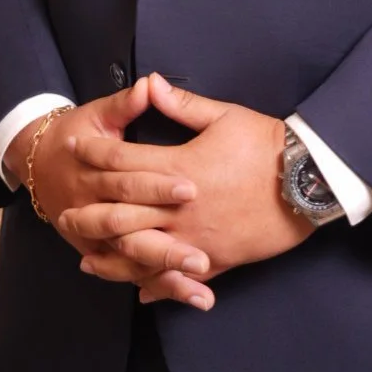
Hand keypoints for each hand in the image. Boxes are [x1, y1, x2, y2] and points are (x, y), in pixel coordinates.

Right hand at [5, 79, 214, 308]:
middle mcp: (92, 208)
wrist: (40, 161)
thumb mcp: (98, 114)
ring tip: (202, 291)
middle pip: (130, 230)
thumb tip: (149, 84)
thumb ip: (125, 104)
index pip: (129, 178)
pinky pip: (132, 273)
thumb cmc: (78, 133)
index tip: (192, 188)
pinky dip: (161, 287)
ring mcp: (95, 236)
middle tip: (203, 257)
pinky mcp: (101, 252)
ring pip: (131, 260)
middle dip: (166, 245)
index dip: (158, 184)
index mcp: (94, 171)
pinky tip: (194, 297)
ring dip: (166, 276)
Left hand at [57, 73, 313, 303]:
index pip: (125, 160)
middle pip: (122, 214)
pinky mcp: (215, 258)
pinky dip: (153, 282)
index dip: (97, 152)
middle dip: (90, 214)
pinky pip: (176, 275)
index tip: (76, 149)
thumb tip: (149, 82)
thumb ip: (181, 105)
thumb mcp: (224, 116)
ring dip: (111, 257)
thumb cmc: (266, 144)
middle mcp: (180, 208)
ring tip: (86, 259)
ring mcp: (195, 237)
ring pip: (142, 253)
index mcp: (179, 169)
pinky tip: (138, 289)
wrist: (307, 181)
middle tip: (64, 215)